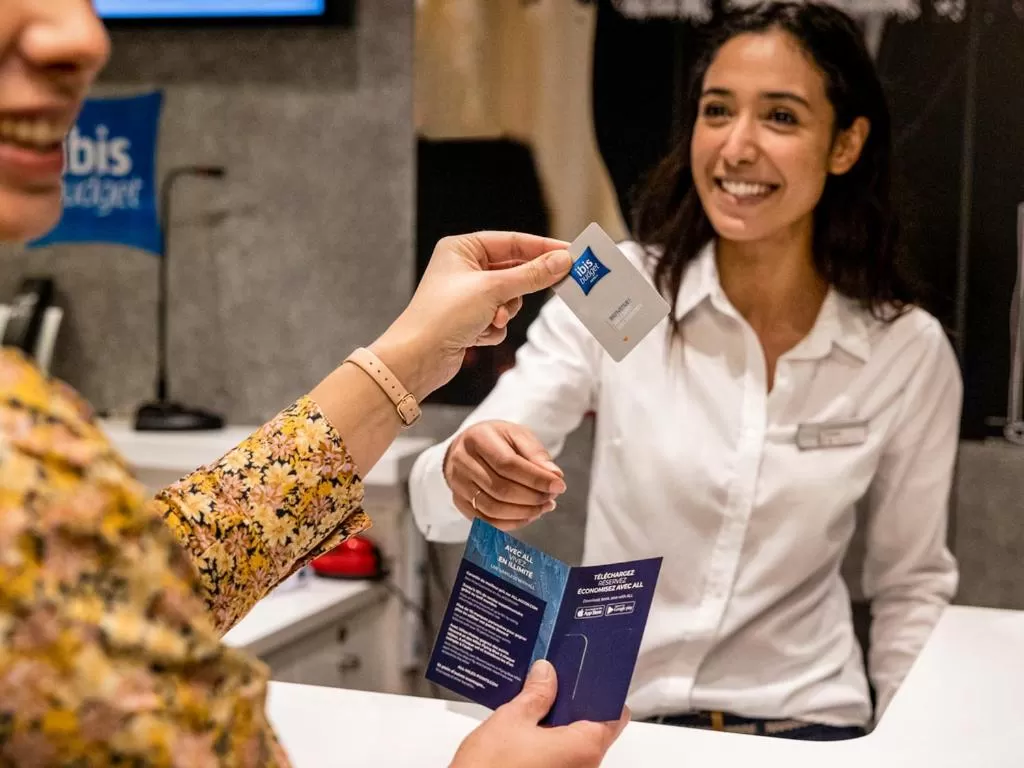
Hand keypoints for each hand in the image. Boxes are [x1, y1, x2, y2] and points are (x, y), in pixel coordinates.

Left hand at [370, 232, 570, 400]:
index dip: (542, 248)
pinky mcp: (469, 319)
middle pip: (513, 271)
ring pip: (509, 298)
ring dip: (505, 312)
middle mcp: (463, 268)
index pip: (512, 242)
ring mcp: (467, 295)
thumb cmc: (443, 315)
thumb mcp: (493, 289)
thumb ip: (531, 275)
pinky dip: (494, 328)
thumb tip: (563, 261)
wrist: (417, 358)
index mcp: (462, 249)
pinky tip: (477, 335)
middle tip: (559, 284)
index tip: (570, 253)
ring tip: (492, 320)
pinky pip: (498, 318)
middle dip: (521, 287)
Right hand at [444, 421, 566, 530]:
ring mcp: (457, 483)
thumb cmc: (498, 440)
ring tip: (543, 507)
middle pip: (500, 489)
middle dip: (532, 498)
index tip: (559, 486)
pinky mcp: (458, 501)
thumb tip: (555, 476)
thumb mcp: (517, 435)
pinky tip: (528, 516)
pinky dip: (511, 523)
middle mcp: (462, 461)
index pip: (507, 464)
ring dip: (523, 513)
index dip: (535, 478)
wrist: (468, 447)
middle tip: (551, 498)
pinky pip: (485, 521)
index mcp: (478, 438)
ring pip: (492, 509)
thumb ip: (536, 454)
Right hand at [451, 660, 628, 767]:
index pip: (614, 714)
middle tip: (552, 684)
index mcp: (584, 748)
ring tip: (533, 706)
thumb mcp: (511, 719)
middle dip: (571, 706)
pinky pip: (560, 761)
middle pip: (592, 729)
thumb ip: (535, 694)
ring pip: (574, 746)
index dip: (602, 692)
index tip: (588, 677)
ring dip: (556, 727)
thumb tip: (546, 675)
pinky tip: (526, 732)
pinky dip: (548, 745)